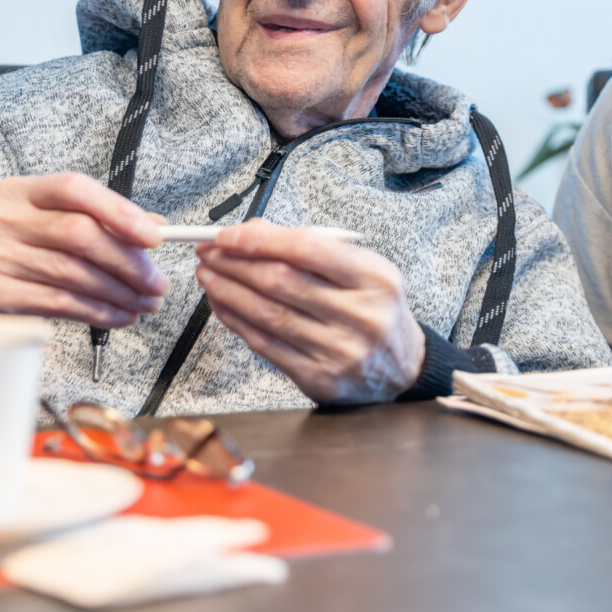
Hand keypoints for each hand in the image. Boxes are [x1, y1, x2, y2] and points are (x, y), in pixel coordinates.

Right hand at [0, 173, 167, 326]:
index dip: (119, 212)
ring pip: (73, 273)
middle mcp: (0, 218)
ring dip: (119, 292)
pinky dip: (98, 312)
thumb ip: (104, 221)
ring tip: (144, 302)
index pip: (74, 189)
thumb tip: (155, 228)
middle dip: (128, 262)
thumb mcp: (60, 223)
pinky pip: (59, 302)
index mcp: (20, 191)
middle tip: (157, 282)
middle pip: (79, 234)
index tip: (155, 237)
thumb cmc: (30, 251)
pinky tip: (119, 315)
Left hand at [194, 220, 425, 404]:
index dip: (259, 240)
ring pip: (268, 314)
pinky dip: (237, 322)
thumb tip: (253, 233)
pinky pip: (266, 345)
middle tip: (208, 252)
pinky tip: (222, 306)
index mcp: (376, 278)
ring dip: (228, 291)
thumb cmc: (375, 309)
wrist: (403, 368)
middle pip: (281, 282)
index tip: (227, 235)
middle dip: (235, 263)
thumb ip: (314, 249)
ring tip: (208, 275)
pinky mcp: (319, 378)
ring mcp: (340, 351)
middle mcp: (361, 316)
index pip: (307, 250)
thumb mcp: (364, 270)